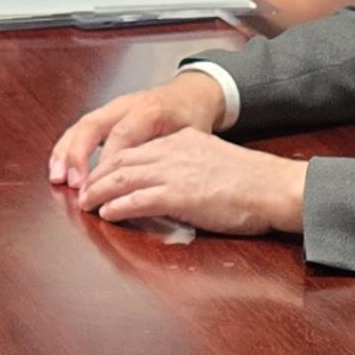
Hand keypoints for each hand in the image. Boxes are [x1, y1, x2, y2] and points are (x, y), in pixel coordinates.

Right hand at [48, 70, 226, 184]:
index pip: (123, 133)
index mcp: (150, 110)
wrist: (190, 94)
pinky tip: (58, 169)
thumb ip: (173, 156)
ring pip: (81, 126)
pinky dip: (66, 149)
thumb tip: (160, 186)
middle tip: (74, 183)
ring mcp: (112, 108)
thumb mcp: (192, 136)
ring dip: (66, 153)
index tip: (103, 186)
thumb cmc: (191, 117)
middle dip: (78, 154)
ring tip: (57, 178)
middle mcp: (125, 106)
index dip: (109, 160)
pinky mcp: (105, 115)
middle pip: (93, 124)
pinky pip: (80, 129)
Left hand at [73, 128, 305, 235]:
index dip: (111, 162)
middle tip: (81, 190)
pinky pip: (137, 200)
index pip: (136, 148)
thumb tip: (175, 182)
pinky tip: (106, 213)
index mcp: (182, 140)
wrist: (274, 187)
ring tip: (84, 203)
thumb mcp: (214, 159)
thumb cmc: (252, 182)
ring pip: (123, 179)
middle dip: (96, 176)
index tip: (98, 174)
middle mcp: (173, 151)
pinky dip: (118, 207)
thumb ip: (190, 164)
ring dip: (99, 192)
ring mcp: (174, 172)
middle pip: (122, 161)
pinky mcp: (179, 195)